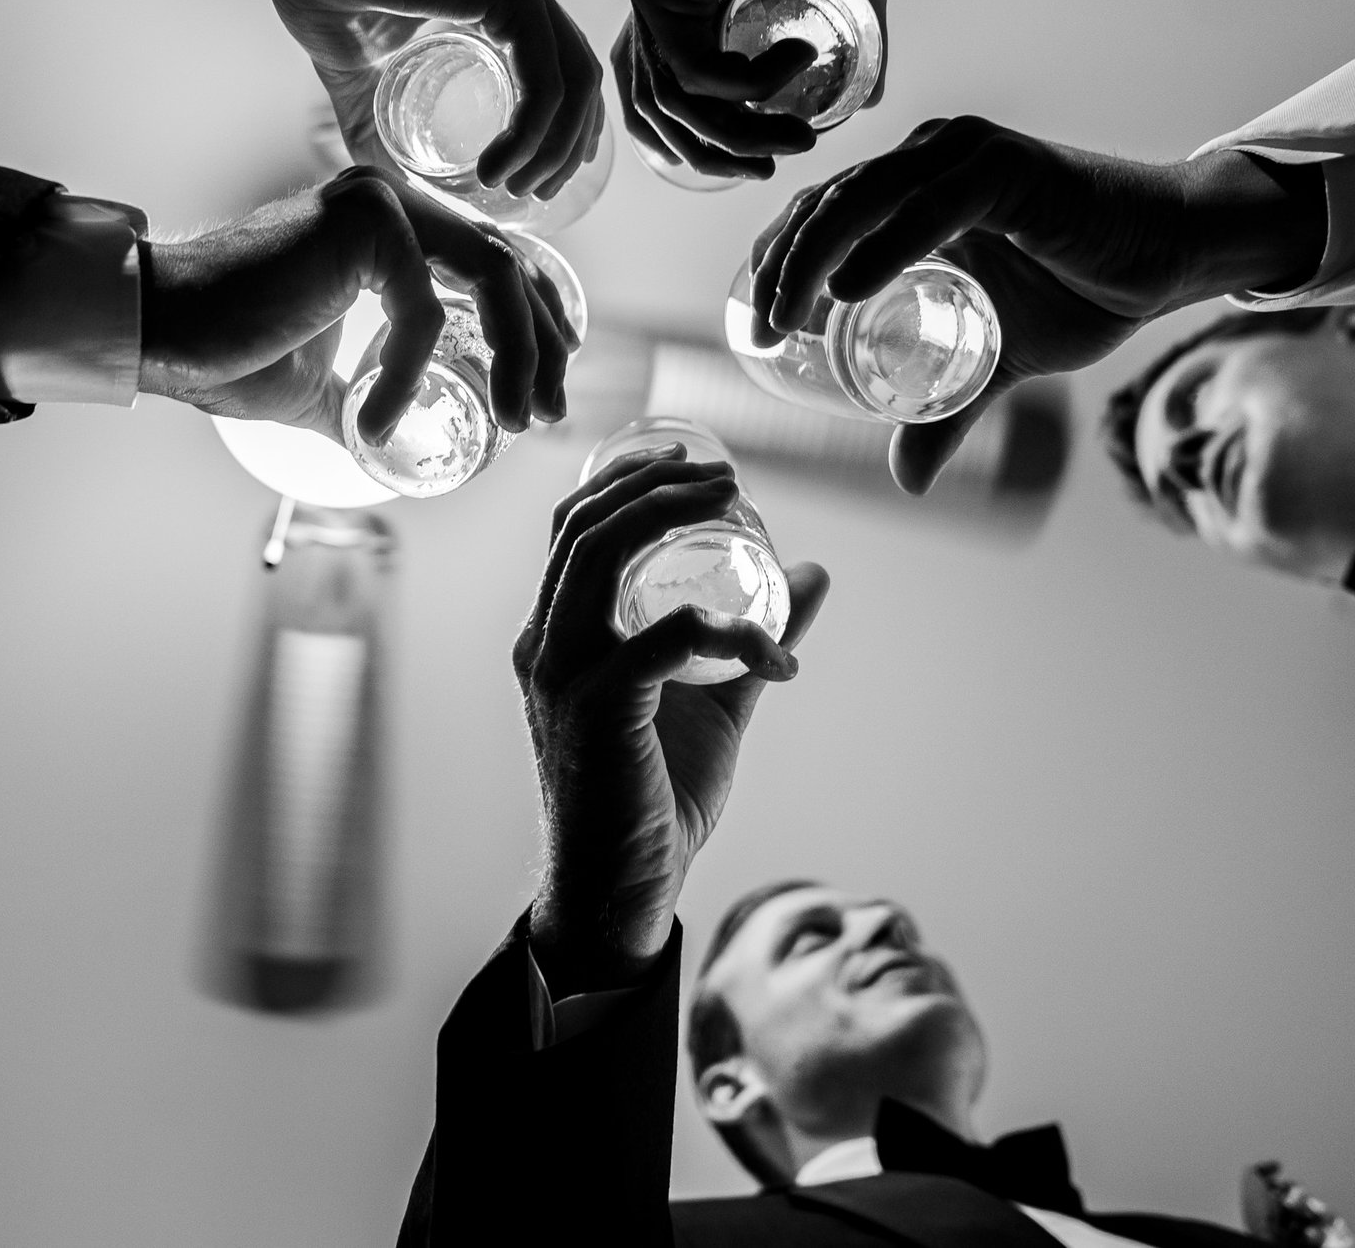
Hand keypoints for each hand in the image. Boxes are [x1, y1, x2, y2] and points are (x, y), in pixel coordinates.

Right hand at [140, 168, 574, 439]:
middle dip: (544, 343)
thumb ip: (369, 399)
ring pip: (490, 275)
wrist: (160, 330)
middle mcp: (395, 199)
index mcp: (392, 226)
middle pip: (509, 264)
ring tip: (512, 421)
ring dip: (517, 354)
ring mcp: (383, 201)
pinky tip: (378, 424)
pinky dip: (409, 375)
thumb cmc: (228, 351)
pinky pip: (422, 310)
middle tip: (551, 412)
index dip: (539, 320)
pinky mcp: (366, 224)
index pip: (495, 261)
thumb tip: (397, 450)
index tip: (553, 384)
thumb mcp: (322, 387)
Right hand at [251, 0, 604, 198]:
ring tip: (513, 190)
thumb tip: (387, 187)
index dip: (564, 132)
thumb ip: (377, 128)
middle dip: (567, 149)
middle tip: (534, 196)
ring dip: (553, 150)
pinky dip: (529, 134)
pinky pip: (544, 79)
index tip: (540, 180)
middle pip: (580, 82)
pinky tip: (495, 168)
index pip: (563, 72)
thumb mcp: (358, 80)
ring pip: (573, 84)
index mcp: (501, 0)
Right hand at [515, 449, 831, 991]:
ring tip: (738, 513)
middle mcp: (544, 644)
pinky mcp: (595, 709)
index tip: (694, 463)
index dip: (626, 479)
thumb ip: (751, 641)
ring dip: (669, 518)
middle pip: (582, 525)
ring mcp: (560, 674)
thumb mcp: (713, 702)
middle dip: (656, 483)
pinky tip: (778, 657)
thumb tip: (811, 575)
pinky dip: (731, 633)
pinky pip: (666, 638)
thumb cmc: (655, 797)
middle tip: (726, 478)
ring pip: (599, 557)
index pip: (571, 527)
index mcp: (557, 634)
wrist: (621, 890)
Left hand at [614, 0, 934, 180]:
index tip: (758, 161)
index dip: (695, 139)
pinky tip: (799, 58)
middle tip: (775, 166)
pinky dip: (747, 85)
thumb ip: (846, 41)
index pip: (656, 84)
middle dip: (713, 152)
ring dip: (739, 131)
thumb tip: (865, 102)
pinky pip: (690, 66)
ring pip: (671, 95)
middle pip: (653, 101)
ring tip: (799, 132)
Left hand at [748, 116, 1323, 492]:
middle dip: (782, 265)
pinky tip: (849, 289)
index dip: (778, 260)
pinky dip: (885, 246)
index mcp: (914, 188)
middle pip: (829, 202)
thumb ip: (947, 412)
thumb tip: (907, 482)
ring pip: (865, 197)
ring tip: (789, 316)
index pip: (821, 211)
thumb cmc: (1086, 291)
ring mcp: (967, 157)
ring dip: (815, 256)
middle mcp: (931, 160)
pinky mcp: (1010, 169)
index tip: (755, 326)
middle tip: (762, 331)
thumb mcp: (996, 364)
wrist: (1173, 259)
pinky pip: (931, 206)